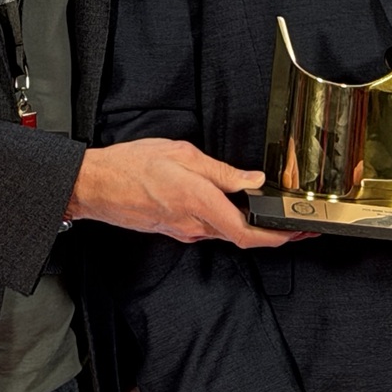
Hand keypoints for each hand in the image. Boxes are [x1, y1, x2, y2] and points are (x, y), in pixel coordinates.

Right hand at [66, 140, 297, 247]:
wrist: (94, 186)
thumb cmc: (130, 166)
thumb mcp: (181, 154)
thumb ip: (220, 170)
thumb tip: (252, 179)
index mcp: (199, 202)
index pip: (246, 232)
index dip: (277, 237)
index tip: (296, 233)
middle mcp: (193, 224)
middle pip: (241, 237)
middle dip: (272, 234)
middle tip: (296, 227)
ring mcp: (183, 231)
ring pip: (225, 233)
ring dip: (251, 229)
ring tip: (271, 215)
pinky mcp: (174, 230)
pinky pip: (208, 229)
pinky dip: (229, 222)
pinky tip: (235, 210)